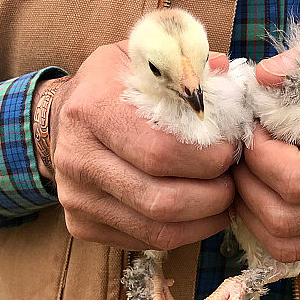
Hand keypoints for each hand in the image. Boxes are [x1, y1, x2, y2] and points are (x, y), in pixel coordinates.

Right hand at [32, 42, 235, 249]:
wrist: (65, 115)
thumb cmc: (119, 84)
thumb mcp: (149, 58)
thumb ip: (190, 65)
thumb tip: (228, 77)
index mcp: (94, 108)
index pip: (161, 151)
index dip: (208, 158)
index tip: (231, 150)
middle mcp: (77, 157)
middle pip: (160, 200)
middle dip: (213, 196)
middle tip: (234, 181)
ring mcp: (75, 197)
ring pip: (156, 230)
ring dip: (203, 221)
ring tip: (225, 200)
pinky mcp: (80, 225)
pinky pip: (144, 241)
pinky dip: (182, 233)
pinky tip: (198, 212)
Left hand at [232, 51, 299, 262]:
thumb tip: (261, 80)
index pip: (297, 177)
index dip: (258, 157)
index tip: (251, 131)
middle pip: (285, 216)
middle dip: (246, 186)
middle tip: (238, 158)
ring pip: (286, 242)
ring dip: (251, 211)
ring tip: (246, 177)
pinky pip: (298, 250)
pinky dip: (269, 226)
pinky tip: (265, 196)